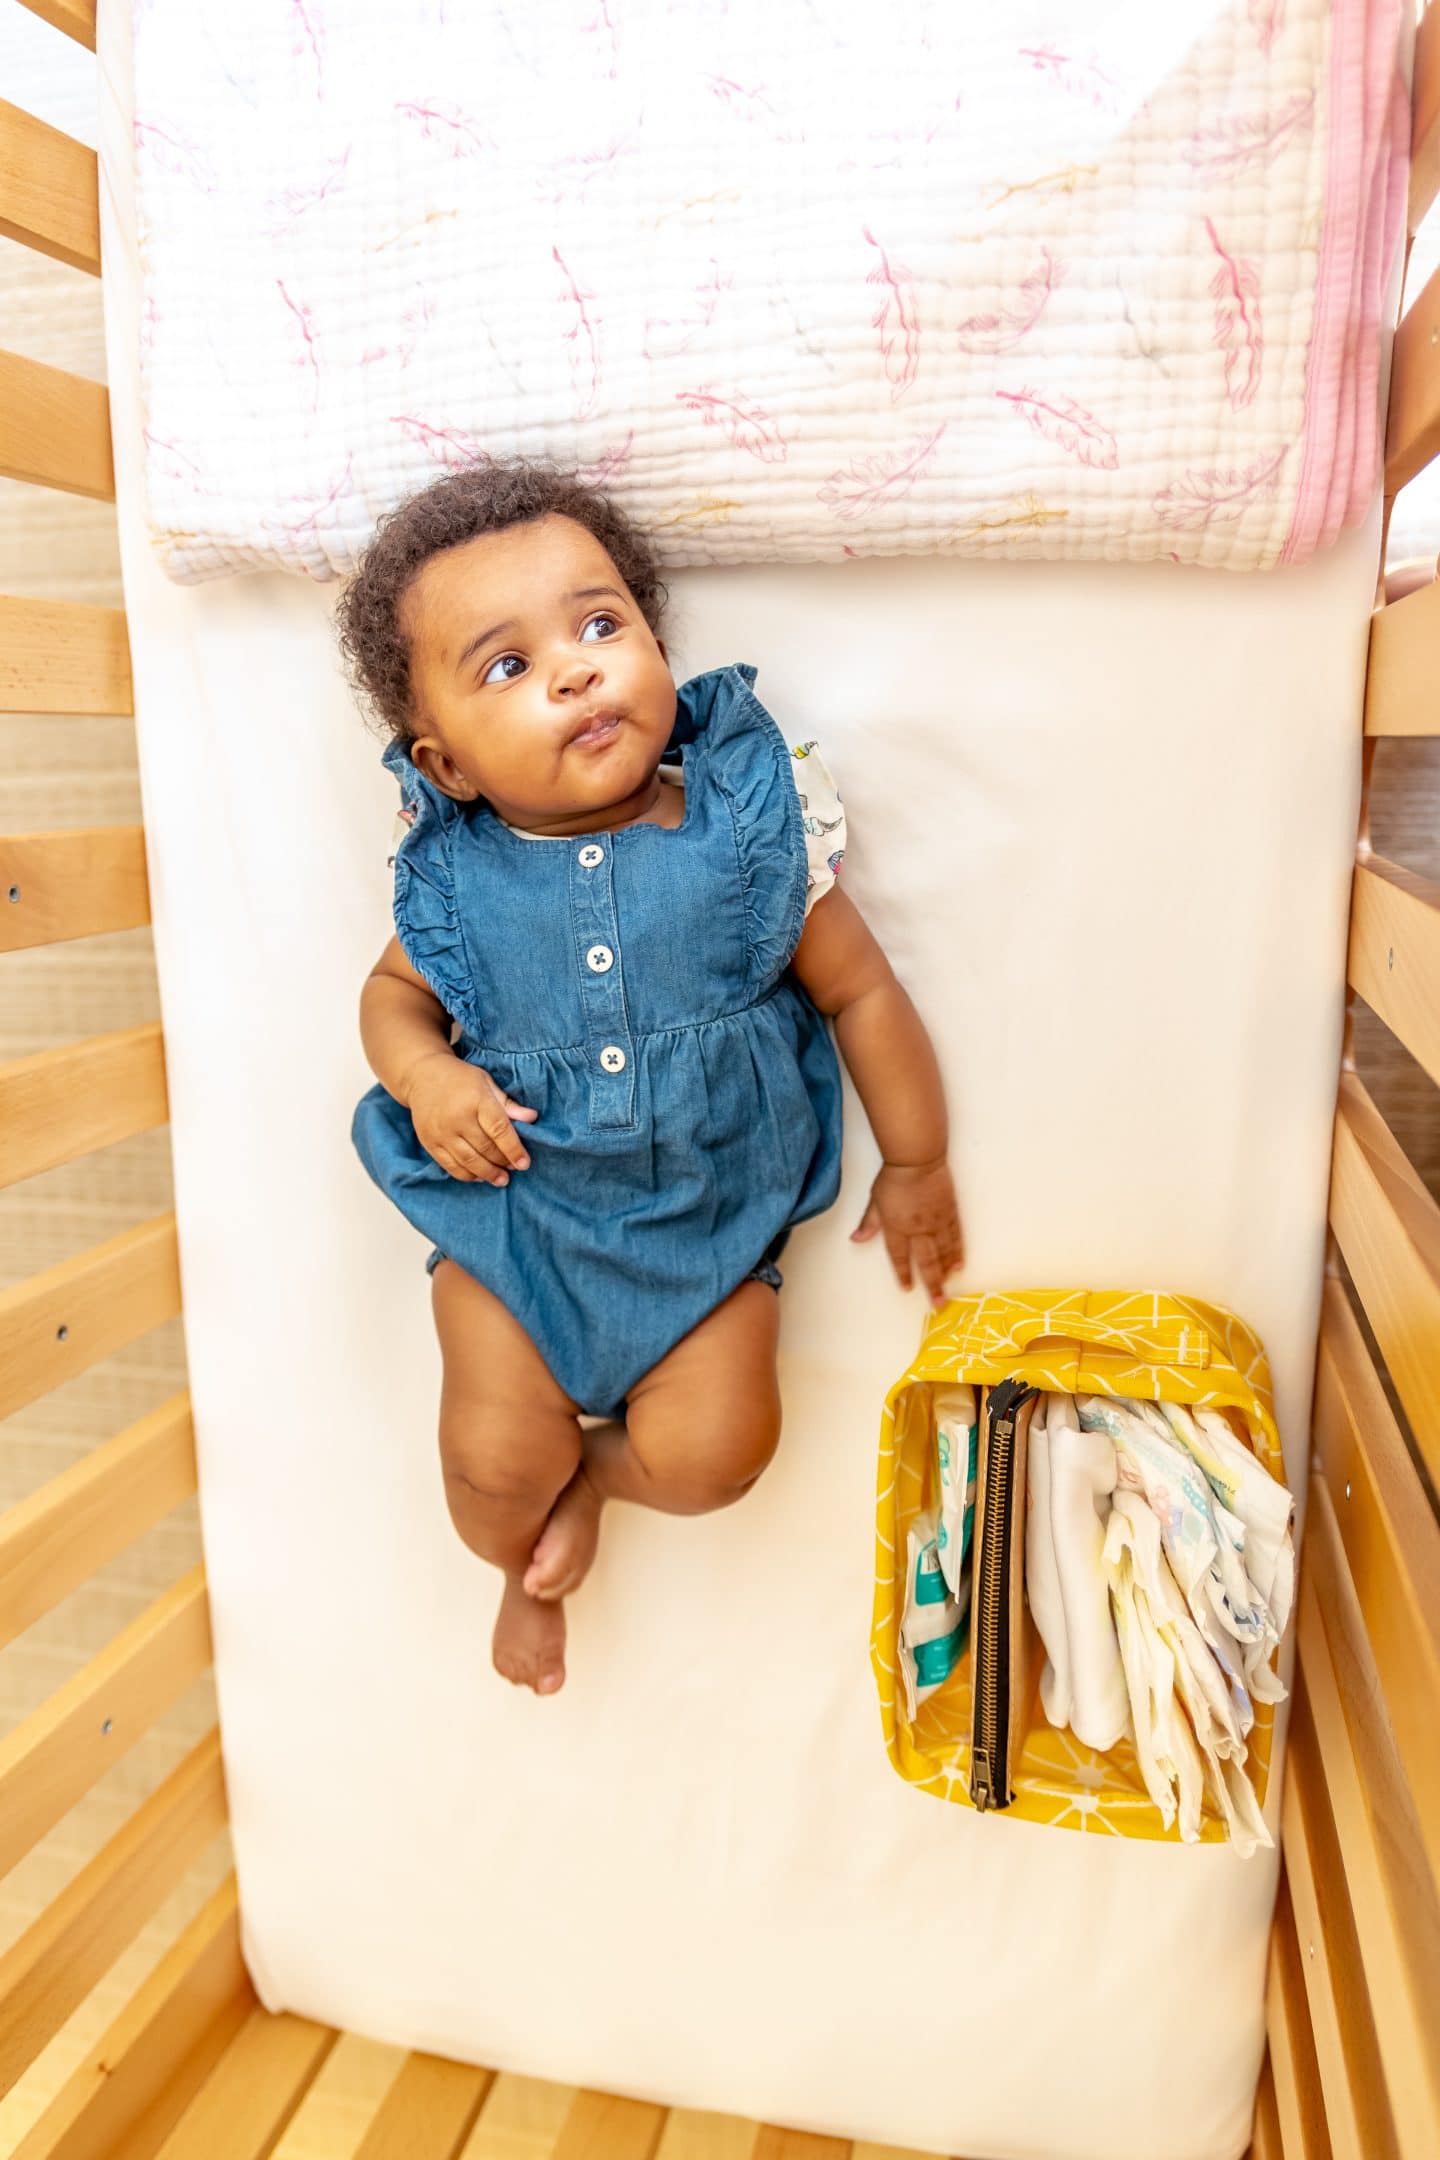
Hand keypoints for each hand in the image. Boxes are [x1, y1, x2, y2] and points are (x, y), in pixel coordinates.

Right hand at [405, 1051, 537, 1184]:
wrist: (422, 1076)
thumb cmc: (461, 1079)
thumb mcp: (487, 1084)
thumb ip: (508, 1104)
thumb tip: (532, 1118)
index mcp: (476, 1100)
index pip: (499, 1130)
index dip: (514, 1149)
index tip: (524, 1163)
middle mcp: (457, 1118)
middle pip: (485, 1148)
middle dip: (503, 1162)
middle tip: (515, 1169)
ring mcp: (442, 1132)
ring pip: (469, 1161)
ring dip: (488, 1174)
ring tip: (501, 1179)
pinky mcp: (430, 1143)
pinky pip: (450, 1166)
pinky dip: (467, 1175)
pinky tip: (479, 1177)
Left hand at [851, 1156, 962, 1308]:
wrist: (917, 1159)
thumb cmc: (894, 1177)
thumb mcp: (875, 1200)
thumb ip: (869, 1223)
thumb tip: (856, 1239)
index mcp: (897, 1227)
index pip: (900, 1257)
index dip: (903, 1274)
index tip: (907, 1288)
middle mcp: (918, 1229)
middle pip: (927, 1262)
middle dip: (932, 1285)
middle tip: (938, 1303)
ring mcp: (937, 1222)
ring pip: (944, 1253)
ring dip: (945, 1272)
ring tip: (948, 1286)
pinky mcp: (950, 1213)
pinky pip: (955, 1237)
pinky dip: (957, 1252)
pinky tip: (958, 1264)